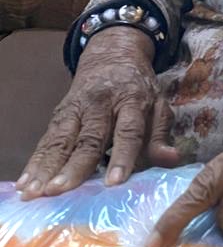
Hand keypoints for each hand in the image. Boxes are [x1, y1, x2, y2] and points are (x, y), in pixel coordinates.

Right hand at [17, 28, 178, 199]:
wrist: (113, 55)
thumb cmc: (139, 88)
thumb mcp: (158, 105)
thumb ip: (161, 135)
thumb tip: (171, 159)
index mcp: (132, 100)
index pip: (128, 132)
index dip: (122, 157)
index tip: (114, 183)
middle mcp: (101, 104)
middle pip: (89, 138)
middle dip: (74, 166)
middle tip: (61, 190)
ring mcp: (77, 107)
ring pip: (62, 139)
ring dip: (47, 167)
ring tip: (36, 191)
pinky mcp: (60, 112)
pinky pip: (47, 139)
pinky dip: (36, 161)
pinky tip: (27, 182)